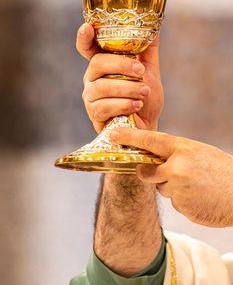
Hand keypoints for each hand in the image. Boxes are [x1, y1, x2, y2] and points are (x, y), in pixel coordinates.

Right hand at [76, 23, 163, 132]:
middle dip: (121, 66)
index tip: (87, 27)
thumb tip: (155, 26)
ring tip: (144, 92)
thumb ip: (149, 50)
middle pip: (97, 63)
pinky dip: (123, 104)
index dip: (84, 37)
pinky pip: (104, 106)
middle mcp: (93, 78)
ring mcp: (91, 97)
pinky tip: (136, 105)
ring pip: (102, 86)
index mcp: (104, 64)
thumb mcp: (150, 71)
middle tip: (140, 72)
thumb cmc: (145, 98)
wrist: (147, 126)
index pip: (87, 48)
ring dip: (127, 88)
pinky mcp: (94, 114)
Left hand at [109, 127, 232, 226]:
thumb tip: (155, 157)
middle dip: (148, 174)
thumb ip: (175, 154)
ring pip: (162, 188)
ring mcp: (178, 187)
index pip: (150, 140)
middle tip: (164, 173)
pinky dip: (183, 200)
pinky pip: (174, 201)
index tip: (113, 134)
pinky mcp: (181, 206)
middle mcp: (176, 167)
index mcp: (182, 148)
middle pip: (146, 172)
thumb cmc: (221, 170)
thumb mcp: (198, 153)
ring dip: (173, 188)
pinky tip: (199, 197)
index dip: (129, 136)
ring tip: (196, 185)